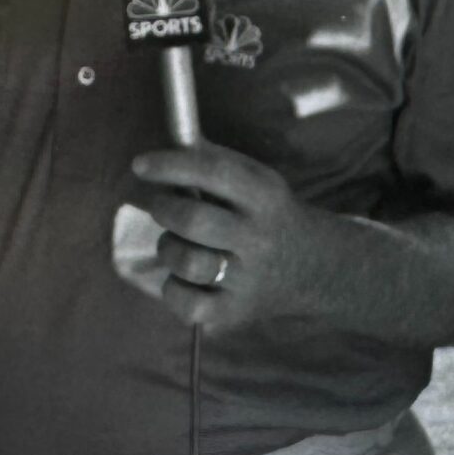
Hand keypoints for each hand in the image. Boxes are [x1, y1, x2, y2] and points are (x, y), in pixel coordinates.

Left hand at [129, 141, 349, 334]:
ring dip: (168, 247)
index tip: (140, 164)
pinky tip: (182, 278)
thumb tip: (170, 143)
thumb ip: (216, 161)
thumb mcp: (257, 179)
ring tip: (175, 243)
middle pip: (194, 220)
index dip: (172, 166)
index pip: (215, 173)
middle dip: (163, 208)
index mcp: (264, 197)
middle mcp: (258, 238)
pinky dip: (174, 289)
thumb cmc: (269, 214)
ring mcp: (247, 279)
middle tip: (161, 206)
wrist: (313, 266)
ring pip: (188, 262)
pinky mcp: (235, 311)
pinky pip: (189, 306)